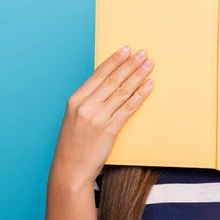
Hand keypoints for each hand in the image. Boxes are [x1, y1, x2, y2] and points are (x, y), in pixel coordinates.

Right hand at [49, 46, 153, 189]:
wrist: (70, 170)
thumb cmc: (72, 144)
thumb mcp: (73, 117)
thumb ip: (88, 100)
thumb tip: (108, 83)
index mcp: (75, 100)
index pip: (98, 74)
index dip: (114, 60)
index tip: (126, 50)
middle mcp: (86, 106)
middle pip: (113, 80)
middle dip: (130, 64)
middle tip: (143, 53)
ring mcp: (98, 118)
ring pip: (123, 91)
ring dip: (138, 76)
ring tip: (149, 65)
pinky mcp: (110, 130)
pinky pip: (129, 108)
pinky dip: (140, 95)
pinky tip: (149, 86)